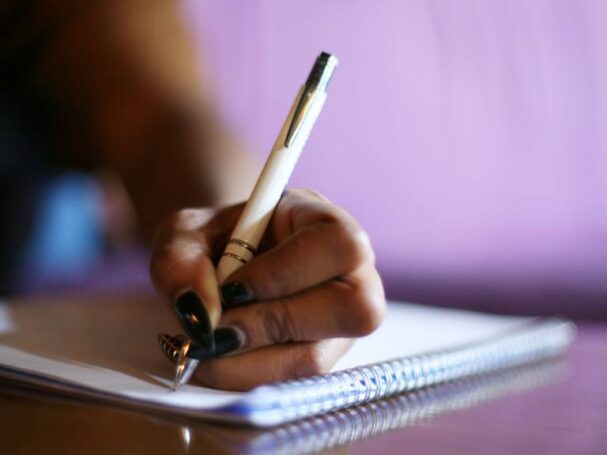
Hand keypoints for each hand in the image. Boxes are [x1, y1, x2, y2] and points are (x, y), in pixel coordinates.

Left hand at [150, 189, 384, 390]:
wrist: (215, 269)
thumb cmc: (212, 241)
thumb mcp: (184, 234)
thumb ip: (181, 262)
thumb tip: (200, 314)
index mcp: (326, 224)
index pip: (340, 246)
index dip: (287, 272)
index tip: (231, 287)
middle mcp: (350, 275)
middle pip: (357, 309)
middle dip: (277, 323)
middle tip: (221, 327)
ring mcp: (339, 324)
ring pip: (320, 357)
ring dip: (253, 361)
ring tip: (209, 346)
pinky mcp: (319, 358)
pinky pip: (293, 383)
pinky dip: (248, 377)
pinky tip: (220, 359)